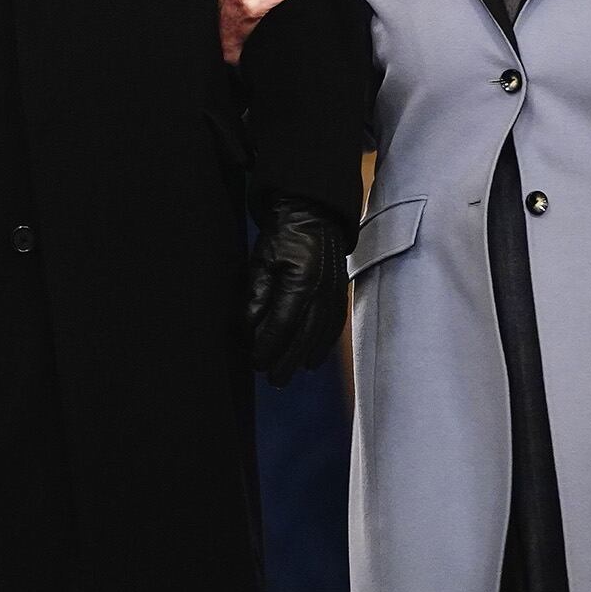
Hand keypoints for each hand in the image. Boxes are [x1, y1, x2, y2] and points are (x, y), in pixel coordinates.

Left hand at [246, 194, 346, 385]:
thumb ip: (256, 295)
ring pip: (321, 333)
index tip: (257, 362)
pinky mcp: (340, 290)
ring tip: (292, 373)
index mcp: (301, 280)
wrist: (313, 211)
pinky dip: (324, 343)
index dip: (269, 346)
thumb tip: (250, 329)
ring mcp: (335, 290)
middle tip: (273, 379)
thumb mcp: (261, 260)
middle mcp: (323, 290)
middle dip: (287, 360)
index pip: (283, 324)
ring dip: (306, 356)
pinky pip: (334, 323)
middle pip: (305, 335)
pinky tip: (314, 357)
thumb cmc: (283, 233)